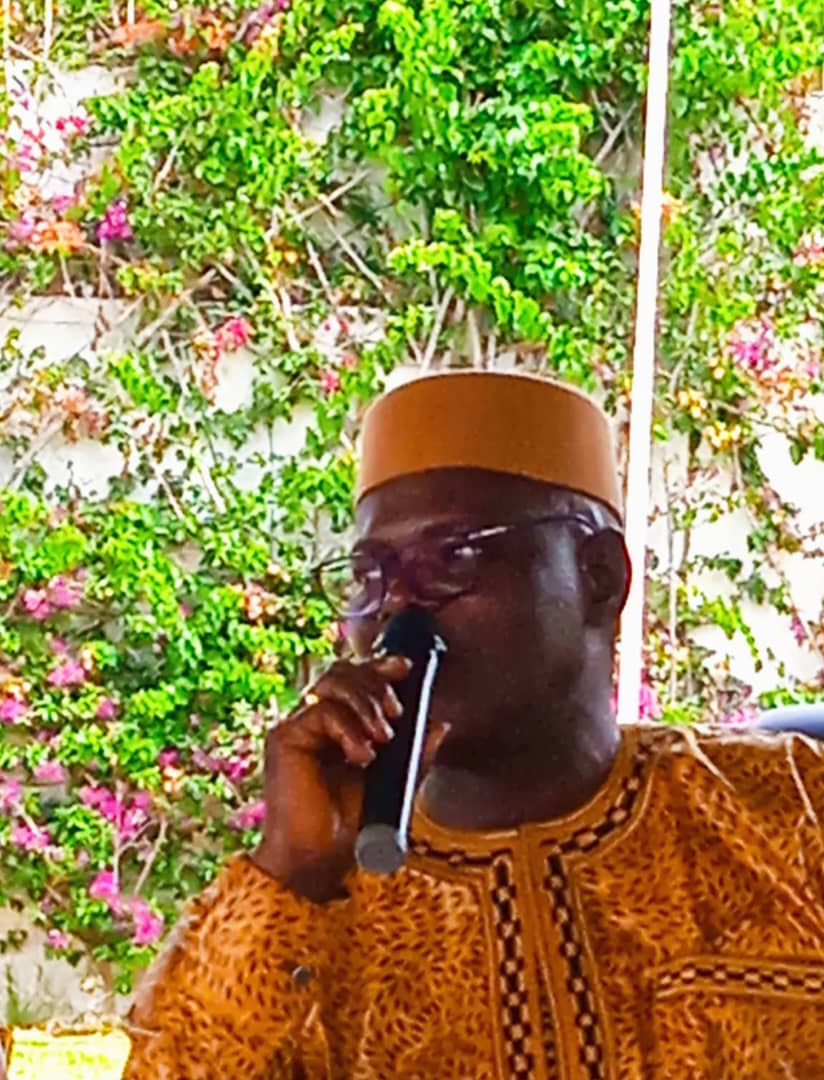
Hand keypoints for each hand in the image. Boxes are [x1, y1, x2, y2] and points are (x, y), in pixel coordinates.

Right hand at [251, 655, 445, 901]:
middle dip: (376, 683)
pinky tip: (361, 756)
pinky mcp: (284, 738)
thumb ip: (415, 753)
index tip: (406, 667)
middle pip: (343, 671)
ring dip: (365, 702)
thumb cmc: (350, 824)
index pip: (355, 676)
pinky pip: (321, 710)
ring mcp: (298, 726)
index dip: (379, 665)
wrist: (318, 859)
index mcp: (337, 723)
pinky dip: (349, 728)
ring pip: (332, 681)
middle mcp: (314, 719)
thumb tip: (441, 724)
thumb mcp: (394, 781)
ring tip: (382, 736)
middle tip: (396, 713)